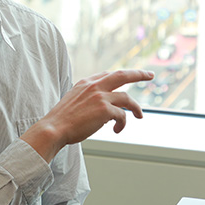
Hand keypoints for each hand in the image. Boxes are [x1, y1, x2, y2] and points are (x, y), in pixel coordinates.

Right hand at [20, 69, 153, 161]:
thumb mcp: (73, 100)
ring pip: (127, 98)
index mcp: (85, 82)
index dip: (119, 77)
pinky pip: (122, 115)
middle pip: (122, 75)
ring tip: (139, 115)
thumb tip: (105, 109)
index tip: (128, 77)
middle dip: (139, 74)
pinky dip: (122, 124)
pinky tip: (117, 130)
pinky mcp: (105, 110)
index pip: (107, 74)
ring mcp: (100, 96)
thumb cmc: (61, 120)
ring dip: (135, 107)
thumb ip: (88, 98)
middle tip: (150, 75)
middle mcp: (94, 86)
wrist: (54, 128)